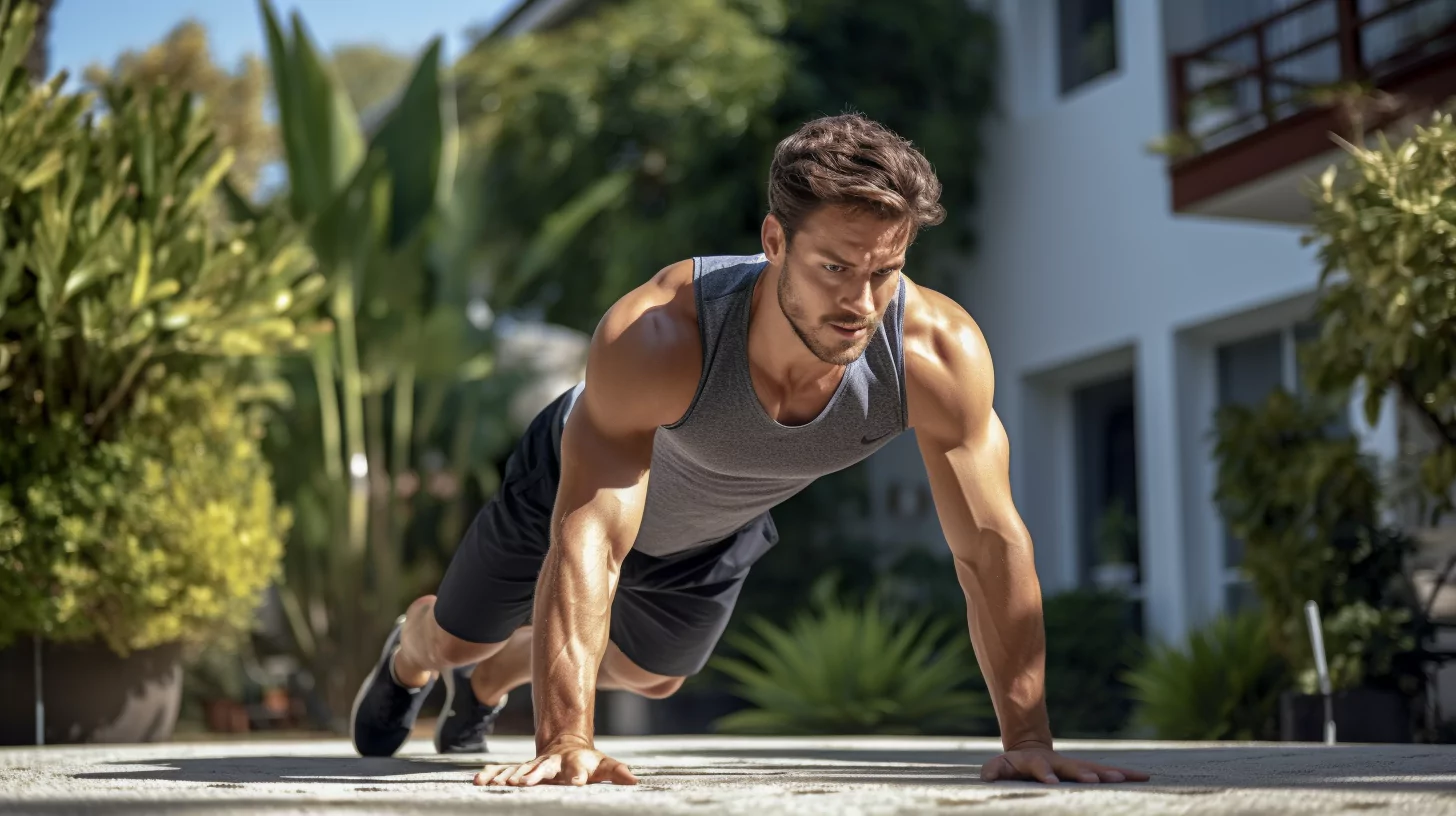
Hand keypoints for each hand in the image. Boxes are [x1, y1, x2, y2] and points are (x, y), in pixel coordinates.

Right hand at [474, 742, 638, 786]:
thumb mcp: (603, 766)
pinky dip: (492, 775)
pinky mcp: (520, 769)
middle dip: (534, 775)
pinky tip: (479, 780)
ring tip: (500, 784)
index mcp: (574, 762)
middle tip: (524, 782)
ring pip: (520, 769)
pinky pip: (503, 771)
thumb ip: (617, 771)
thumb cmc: (588, 762)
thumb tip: (634, 780)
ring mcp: (534, 765)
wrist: (565, 746)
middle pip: (544, 768)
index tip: (577, 782)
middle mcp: (552, 763)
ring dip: (509, 776)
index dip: (578, 775)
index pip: (577, 769)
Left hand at [980, 744, 1148, 783]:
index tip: (1052, 784)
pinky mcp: (1088, 771)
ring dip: (1108, 774)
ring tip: (1125, 779)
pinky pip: (1107, 773)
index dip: (1045, 775)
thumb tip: (988, 776)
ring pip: (1094, 769)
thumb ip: (994, 772)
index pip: (1040, 768)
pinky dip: (1125, 775)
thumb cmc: (1012, 767)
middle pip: (1072, 767)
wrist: (1030, 752)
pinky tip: (1144, 778)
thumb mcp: (999, 768)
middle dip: (1083, 775)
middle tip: (1094, 783)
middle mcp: (1060, 763)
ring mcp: (1075, 766)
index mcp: (1037, 763)